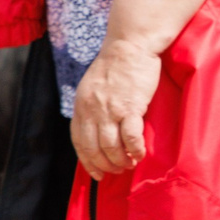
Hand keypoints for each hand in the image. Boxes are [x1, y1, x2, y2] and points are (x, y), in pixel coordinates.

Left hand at [70, 38, 160, 176]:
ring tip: (129, 164)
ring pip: (111, 147)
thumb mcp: (91, 86)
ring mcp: (110, 110)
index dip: (87, 161)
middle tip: (116, 171)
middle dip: (104, 165)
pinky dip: (135, 150)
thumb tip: (95, 127)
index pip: (79, 141)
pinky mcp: (131, 107)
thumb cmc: (115, 66)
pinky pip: (131, 137)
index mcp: (81, 106)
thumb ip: (90, 106)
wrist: (130, 46)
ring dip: (120, 161)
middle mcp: (92, 110)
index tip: (96, 173)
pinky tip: (140, 154)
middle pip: (94, 148)